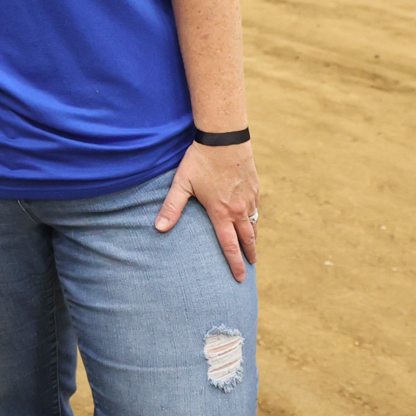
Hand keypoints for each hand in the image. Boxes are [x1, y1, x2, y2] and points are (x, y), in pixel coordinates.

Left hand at [154, 141, 258, 281]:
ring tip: (252, 248)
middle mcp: (239, 208)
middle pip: (247, 238)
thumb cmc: (200, 160)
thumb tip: (158, 229)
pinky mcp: (255, 186)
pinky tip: (251, 220)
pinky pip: (256, 209)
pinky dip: (255, 219)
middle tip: (250, 267)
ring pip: (254, 223)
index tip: (239, 278)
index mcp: (221, 212)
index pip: (229, 245)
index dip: (234, 263)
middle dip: (249, 255)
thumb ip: (171, 207)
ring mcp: (250, 197)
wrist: (224, 137)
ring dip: (253, 238)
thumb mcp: (182, 184)